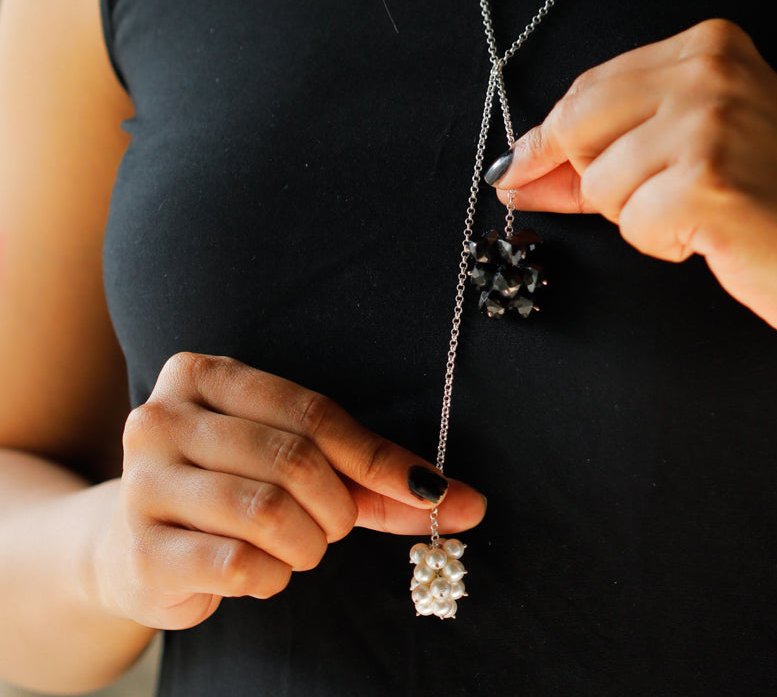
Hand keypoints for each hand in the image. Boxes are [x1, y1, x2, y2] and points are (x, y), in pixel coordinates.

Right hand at [96, 353, 484, 629]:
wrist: (134, 549)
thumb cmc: (235, 491)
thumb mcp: (303, 466)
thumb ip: (378, 479)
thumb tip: (468, 504)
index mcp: (204, 375)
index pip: (313, 412)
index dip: (377, 459)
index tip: (432, 492)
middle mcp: (162, 417)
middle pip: (294, 458)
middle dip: (337, 507)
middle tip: (335, 526)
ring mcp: (142, 483)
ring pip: (267, 511)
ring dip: (306, 543)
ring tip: (297, 546)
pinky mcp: (139, 550)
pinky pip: (237, 563)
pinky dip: (271, 576)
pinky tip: (260, 571)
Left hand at [493, 19, 776, 344]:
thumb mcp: (694, 151)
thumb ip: (606, 149)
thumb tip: (514, 171)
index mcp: (710, 45)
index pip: (589, 87)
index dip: (551, 139)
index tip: (519, 168)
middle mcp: (711, 69)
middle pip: (579, 125)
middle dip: (598, 179)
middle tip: (658, 201)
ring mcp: (712, 121)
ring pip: (602, 182)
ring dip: (640, 217)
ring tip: (705, 214)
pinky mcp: (709, 180)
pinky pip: (633, 225)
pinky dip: (663, 244)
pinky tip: (714, 234)